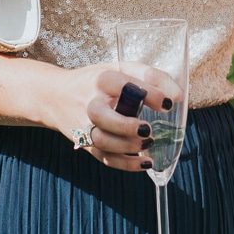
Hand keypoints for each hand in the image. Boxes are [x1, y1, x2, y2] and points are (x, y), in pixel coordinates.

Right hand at [50, 63, 175, 172]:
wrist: (55, 96)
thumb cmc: (96, 82)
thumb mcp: (119, 69)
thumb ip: (150, 77)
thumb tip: (177, 96)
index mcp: (102, 79)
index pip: (125, 84)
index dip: (149, 94)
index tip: (167, 104)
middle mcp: (90, 102)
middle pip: (104, 117)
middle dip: (128, 126)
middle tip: (148, 128)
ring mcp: (85, 125)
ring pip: (103, 141)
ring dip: (128, 147)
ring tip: (147, 142)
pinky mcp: (85, 143)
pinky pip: (105, 158)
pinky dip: (126, 164)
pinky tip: (145, 162)